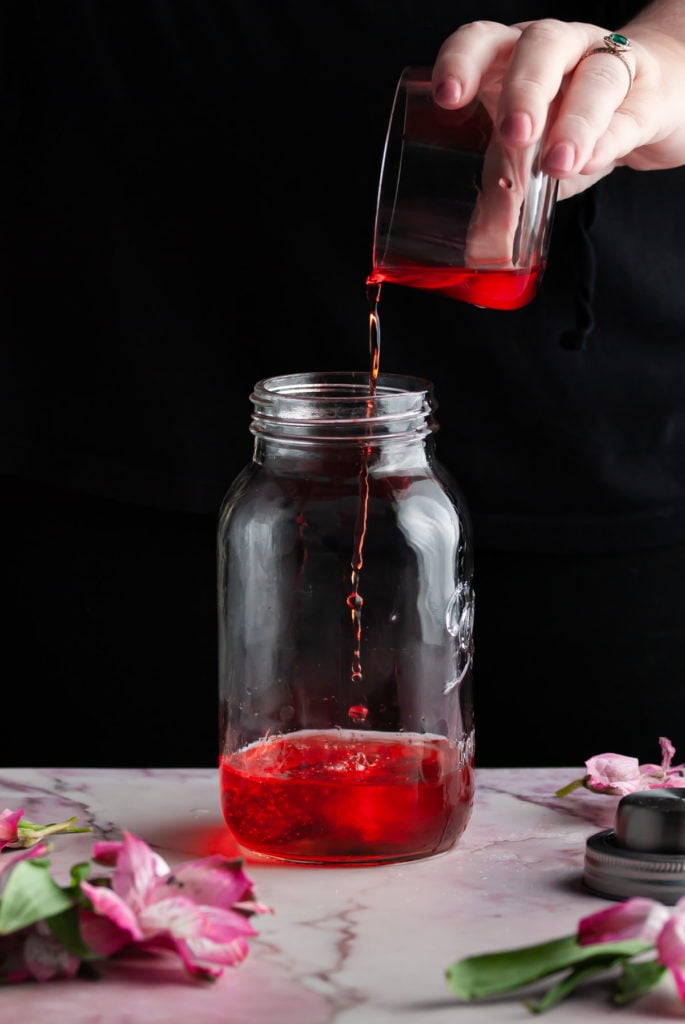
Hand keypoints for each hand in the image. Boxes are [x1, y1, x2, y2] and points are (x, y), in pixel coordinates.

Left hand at [431, 16, 684, 198]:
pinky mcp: (649, 100)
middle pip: (542, 47)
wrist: (652, 106)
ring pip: (595, 77)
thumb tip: (475, 248)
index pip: (486, 41)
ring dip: (574, 120)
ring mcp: (609, 67)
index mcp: (517, 58)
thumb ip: (502, 195)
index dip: (463, 61)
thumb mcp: (531, 158)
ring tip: (556, 163)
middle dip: (524, 89)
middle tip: (513, 133)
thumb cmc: (573, 126)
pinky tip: (590, 163)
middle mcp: (562, 50)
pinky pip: (629, 115)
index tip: (449, 96)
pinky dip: (609, 140)